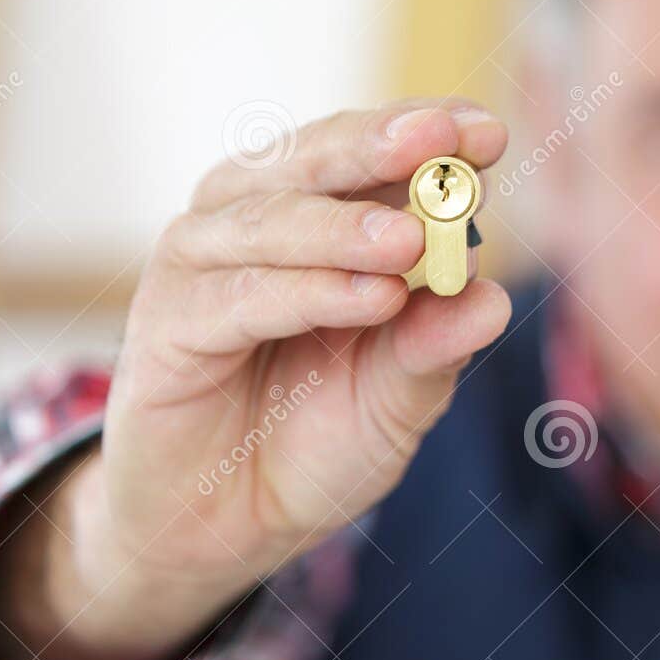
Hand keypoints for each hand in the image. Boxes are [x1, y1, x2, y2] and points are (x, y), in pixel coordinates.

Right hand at [0, 99, 511, 659]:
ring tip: (411, 241)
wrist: (227, 527)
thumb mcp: (399, 398)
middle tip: (445, 139)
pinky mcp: (167, 325)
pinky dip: (308, 291)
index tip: (489, 132)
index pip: (373, 154)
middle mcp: (255, 223)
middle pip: (314, 159)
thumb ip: (437, 347)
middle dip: (382, 146)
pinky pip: (240, 297)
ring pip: (270, 219)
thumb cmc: (316, 441)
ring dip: (344, 225)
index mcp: (319, 218)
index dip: (428, 132)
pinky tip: (373, 299)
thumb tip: (493, 299)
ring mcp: (202, 267)